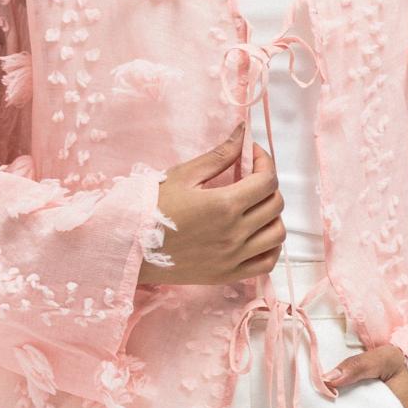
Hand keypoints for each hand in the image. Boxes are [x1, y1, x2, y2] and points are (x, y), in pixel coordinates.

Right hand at [137, 123, 286, 285]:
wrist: (130, 247)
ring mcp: (233, 257)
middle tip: (250, 178)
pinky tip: (258, 235)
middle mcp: (234, 233)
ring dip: (272, 216)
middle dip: (268, 185)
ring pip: (277, 235)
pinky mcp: (227, 274)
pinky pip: (266, 264)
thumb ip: (219, 155)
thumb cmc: (151, 208)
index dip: (265, 162)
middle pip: (275, 205)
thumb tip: (243, 132)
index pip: (267, 180)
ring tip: (254, 207)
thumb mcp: (183, 175)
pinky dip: (271, 248)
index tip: (252, 155)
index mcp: (224, 205)